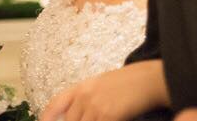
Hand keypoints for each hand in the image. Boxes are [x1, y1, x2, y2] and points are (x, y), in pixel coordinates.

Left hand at [40, 60, 168, 120]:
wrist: (149, 80)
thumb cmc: (130, 82)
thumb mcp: (103, 84)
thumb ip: (87, 98)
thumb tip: (76, 114)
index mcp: (82, 86)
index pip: (56, 103)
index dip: (47, 116)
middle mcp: (85, 96)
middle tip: (90, 119)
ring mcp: (95, 106)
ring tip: (102, 119)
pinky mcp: (108, 115)